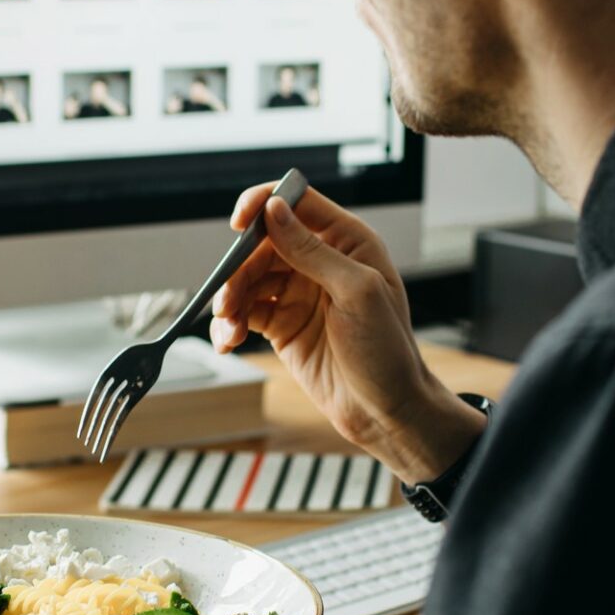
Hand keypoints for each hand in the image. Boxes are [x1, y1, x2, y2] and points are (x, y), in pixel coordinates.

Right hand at [210, 184, 485, 481]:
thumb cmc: (387, 352)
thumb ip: (313, 251)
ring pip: (249, 278)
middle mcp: (321, 262)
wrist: (386, 412)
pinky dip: (231, 323)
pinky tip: (229, 341)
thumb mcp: (356, 293)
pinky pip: (246, 312)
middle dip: (239, 267)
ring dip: (231, 298)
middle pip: (263, 243)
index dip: (264, 204)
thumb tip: (274, 211)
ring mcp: (299, 293)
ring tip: (230, 326)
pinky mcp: (283, 325)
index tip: (239, 224)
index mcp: (348, 242)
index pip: (297, 202)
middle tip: (228, 298)